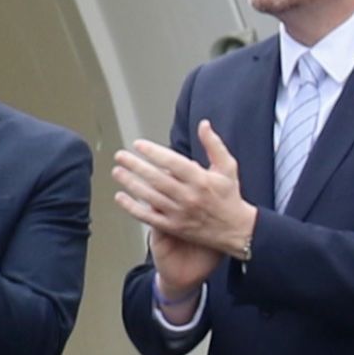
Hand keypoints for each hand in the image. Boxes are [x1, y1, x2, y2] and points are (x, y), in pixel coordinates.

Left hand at [115, 122, 256, 260]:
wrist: (236, 230)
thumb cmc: (230, 196)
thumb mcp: (227, 167)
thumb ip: (214, 145)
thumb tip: (203, 124)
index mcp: (201, 180)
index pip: (173, 163)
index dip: (154, 152)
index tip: (138, 144)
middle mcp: (189, 196)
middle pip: (157, 179)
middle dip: (136, 166)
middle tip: (120, 156)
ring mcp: (180, 213)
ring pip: (150, 197)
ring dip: (131, 183)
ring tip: (117, 172)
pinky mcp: (174, 227)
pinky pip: (149, 217)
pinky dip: (132, 207)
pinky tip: (120, 197)